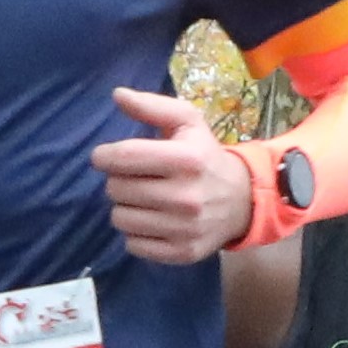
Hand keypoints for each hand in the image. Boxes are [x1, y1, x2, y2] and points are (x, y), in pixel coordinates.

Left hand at [95, 87, 259, 265]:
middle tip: (135, 178)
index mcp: (186, 159)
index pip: (123, 157)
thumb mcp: (187, 123)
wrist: (242, 200)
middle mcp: (185, 196)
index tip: (105, 157)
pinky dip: (136, 234)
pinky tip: (152, 221)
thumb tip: (117, 95)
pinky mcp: (182, 252)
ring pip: (120, 219)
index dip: (104, 156)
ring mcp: (184, 228)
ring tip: (143, 200)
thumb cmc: (205, 156)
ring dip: (125, 208)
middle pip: (116, 189)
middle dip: (118, 181)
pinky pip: (133, 245)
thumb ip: (151, 106)